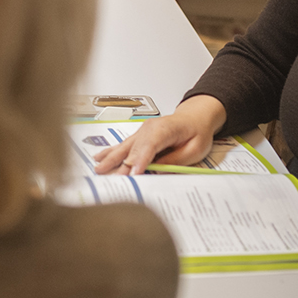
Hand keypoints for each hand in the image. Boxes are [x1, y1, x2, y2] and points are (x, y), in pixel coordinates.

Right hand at [93, 94, 227, 174]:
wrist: (195, 118)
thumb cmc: (197, 132)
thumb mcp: (194, 149)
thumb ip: (175, 160)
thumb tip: (157, 171)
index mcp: (166, 129)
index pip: (151, 145)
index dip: (141, 160)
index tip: (134, 174)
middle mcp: (150, 128)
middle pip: (134, 148)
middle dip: (123, 164)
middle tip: (114, 179)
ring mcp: (142, 131)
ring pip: (125, 146)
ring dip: (112, 158)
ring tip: (99, 168)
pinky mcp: (139, 136)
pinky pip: (124, 145)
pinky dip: (111, 152)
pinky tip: (99, 157)